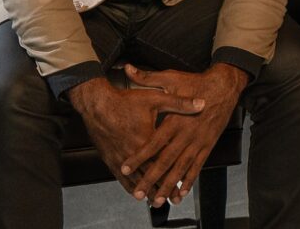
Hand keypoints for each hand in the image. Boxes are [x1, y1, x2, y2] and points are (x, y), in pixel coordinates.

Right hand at [67, 77, 205, 193]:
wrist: (97, 104)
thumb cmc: (125, 101)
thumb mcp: (156, 98)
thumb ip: (180, 103)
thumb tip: (201, 104)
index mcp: (147, 139)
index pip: (163, 161)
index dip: (173, 174)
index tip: (182, 186)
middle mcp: (133, 152)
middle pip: (150, 175)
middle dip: (160, 188)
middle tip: (170, 200)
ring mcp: (120, 157)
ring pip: (135, 179)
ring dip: (146, 191)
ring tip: (155, 201)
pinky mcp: (110, 158)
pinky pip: (120, 177)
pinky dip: (129, 186)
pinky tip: (134, 192)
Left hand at [120, 63, 247, 206]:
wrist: (224, 86)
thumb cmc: (196, 82)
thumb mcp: (171, 78)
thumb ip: (147, 77)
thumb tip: (128, 69)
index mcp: (175, 120)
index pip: (154, 142)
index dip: (139, 156)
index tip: (126, 167)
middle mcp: (186, 134)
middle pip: (166, 160)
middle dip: (151, 178)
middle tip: (139, 193)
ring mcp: (198, 141)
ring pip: (181, 168)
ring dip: (169, 185)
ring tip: (158, 200)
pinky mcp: (207, 145)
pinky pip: (197, 167)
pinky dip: (189, 181)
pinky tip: (181, 193)